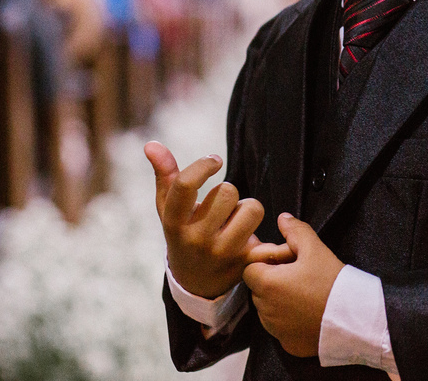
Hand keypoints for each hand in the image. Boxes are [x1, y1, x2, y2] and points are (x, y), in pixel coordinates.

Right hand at [145, 140, 266, 298]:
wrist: (195, 283)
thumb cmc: (183, 233)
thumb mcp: (169, 209)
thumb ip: (165, 175)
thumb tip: (151, 144)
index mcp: (174, 223)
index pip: (185, 185)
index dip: (203, 165)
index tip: (215, 160)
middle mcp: (196, 239)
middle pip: (227, 192)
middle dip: (229, 192)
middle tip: (223, 206)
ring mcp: (221, 254)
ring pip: (251, 209)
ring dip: (248, 209)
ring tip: (237, 220)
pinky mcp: (244, 264)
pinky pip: (269, 242)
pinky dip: (276, 241)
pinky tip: (270, 243)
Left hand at [243, 213, 345, 356]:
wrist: (354, 319)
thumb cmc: (332, 281)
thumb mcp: (315, 249)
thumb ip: (296, 231)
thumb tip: (282, 218)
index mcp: (267, 284)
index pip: (250, 268)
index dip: (266, 262)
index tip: (288, 261)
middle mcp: (265, 310)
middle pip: (258, 289)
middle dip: (272, 281)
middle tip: (299, 275)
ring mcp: (275, 330)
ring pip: (268, 310)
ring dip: (278, 301)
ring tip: (306, 294)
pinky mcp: (287, 344)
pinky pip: (280, 329)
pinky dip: (289, 321)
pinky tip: (309, 313)